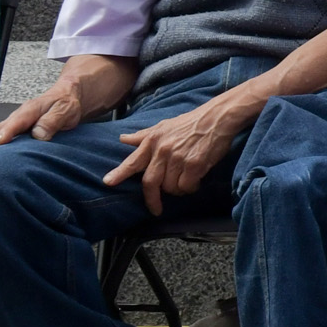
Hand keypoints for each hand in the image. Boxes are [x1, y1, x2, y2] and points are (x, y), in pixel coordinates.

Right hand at [0, 57, 129, 151]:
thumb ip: (52, 120)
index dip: (7, 132)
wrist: (68, 95)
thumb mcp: (65, 110)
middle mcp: (17, 117)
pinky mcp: (16, 131)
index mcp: (29, 110)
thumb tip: (39, 135)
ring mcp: (15, 125)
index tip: (1, 142)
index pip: (15, 122)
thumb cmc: (66, 103)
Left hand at [106, 95, 244, 213]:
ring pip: (171, 187)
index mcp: (152, 141)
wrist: (218, 117)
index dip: (119, 173)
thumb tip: (123, 139)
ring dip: (178, 190)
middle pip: (150, 182)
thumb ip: (143, 136)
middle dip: (152, 199)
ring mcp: (178, 158)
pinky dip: (191, 188)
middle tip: (156, 209)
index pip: (132, 161)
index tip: (108, 182)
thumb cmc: (191, 122)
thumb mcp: (164, 126)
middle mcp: (162, 150)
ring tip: (186, 181)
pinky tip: (196, 180)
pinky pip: (187, 186)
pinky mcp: (194, 164)